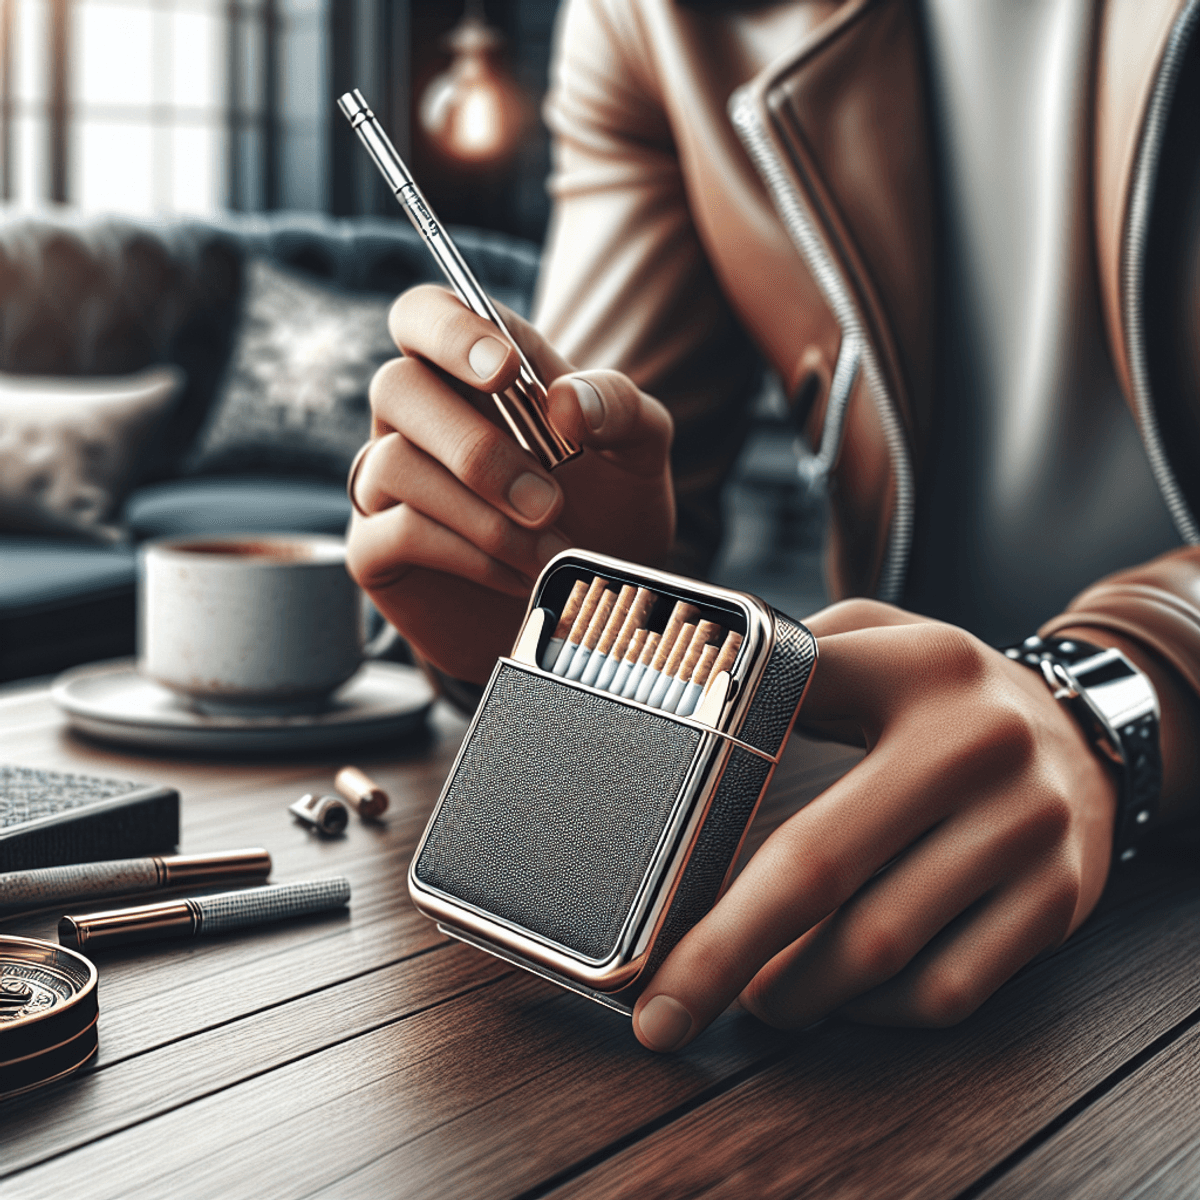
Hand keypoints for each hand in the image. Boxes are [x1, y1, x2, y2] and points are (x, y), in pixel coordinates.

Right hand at [345, 286, 674, 682]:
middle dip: (476, 448)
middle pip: (396, 385)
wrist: (587, 610)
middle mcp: (419, 419)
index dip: (450, 330)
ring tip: (550, 552)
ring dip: (485, 517)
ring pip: (394, 464)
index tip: (505, 373)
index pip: (424, 315)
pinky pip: (397, 531)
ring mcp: (388, 484)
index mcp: (472, 373)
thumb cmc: (608, 515)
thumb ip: (619, 407)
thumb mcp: (639, 454)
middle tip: (549, 503)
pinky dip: (469, 555)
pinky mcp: (376, 550)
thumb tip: (565, 400)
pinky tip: (519, 576)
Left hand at [632, 599, 1118, 1050]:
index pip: (779, 711)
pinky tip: (841, 999)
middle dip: (725, 951)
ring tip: (755, 995)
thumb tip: (680, 709)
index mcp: (912, 665)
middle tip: (664, 1011)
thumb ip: (791, 658)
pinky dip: (876, 1010)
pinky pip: (949, 988)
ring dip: (797, 990)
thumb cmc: (940, 695)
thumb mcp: (875, 639)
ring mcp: (1026, 824)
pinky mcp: (1058, 897)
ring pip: (880, 946)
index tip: (642, 865)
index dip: (700, 791)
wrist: (1088, 735)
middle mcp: (976, 740)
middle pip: (820, 866)